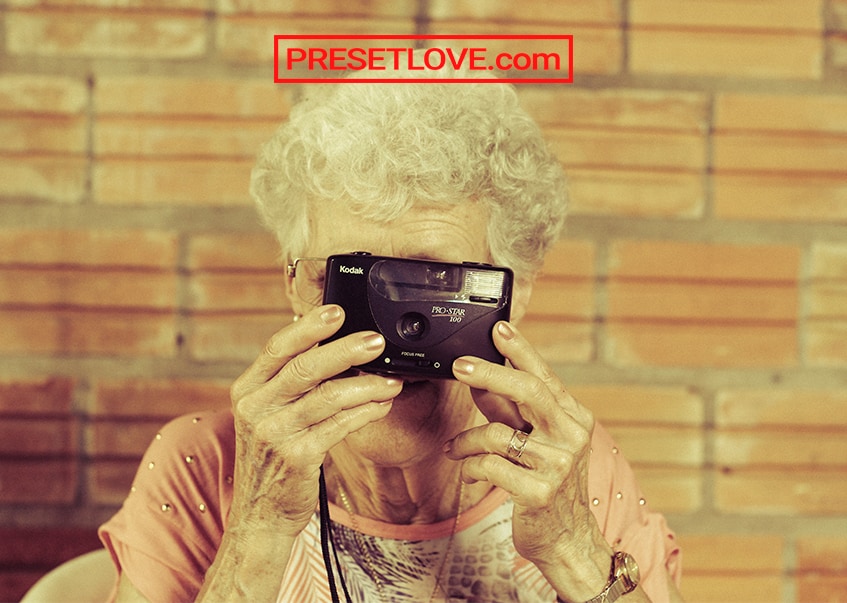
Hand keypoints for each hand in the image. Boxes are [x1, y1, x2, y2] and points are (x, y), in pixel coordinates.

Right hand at [227, 304, 402, 536]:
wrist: (260, 514)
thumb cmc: (271, 458)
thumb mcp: (268, 416)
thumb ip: (291, 384)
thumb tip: (335, 347)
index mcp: (247, 390)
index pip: (277, 348)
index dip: (308, 327)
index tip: (337, 311)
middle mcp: (256, 408)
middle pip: (306, 367)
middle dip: (346, 350)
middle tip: (377, 341)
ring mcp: (275, 433)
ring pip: (329, 397)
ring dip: (367, 385)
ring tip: (391, 379)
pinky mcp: (298, 457)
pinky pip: (341, 426)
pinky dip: (366, 412)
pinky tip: (382, 404)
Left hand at [445, 321, 611, 600]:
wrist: (567, 538)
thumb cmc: (547, 482)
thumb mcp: (533, 440)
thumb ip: (509, 410)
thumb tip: (479, 379)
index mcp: (573, 418)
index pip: (544, 375)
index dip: (520, 350)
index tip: (498, 329)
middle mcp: (571, 436)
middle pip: (528, 391)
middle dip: (489, 373)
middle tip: (459, 366)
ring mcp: (558, 465)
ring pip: (498, 433)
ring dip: (466, 440)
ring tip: (454, 448)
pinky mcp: (540, 492)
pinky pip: (490, 466)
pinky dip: (471, 465)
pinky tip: (467, 468)